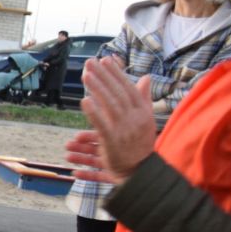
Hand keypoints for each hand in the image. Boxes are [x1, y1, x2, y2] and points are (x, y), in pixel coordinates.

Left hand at [73, 63, 156, 183]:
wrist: (141, 171)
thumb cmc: (140, 144)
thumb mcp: (145, 119)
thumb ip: (143, 98)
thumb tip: (146, 77)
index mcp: (143, 112)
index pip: (128, 88)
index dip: (117, 73)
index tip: (105, 60)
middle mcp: (136, 119)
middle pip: (117, 93)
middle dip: (103, 76)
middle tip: (89, 62)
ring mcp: (125, 130)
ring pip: (110, 105)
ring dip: (97, 88)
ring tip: (86, 75)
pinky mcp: (114, 142)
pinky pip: (102, 124)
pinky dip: (94, 112)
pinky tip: (84, 100)